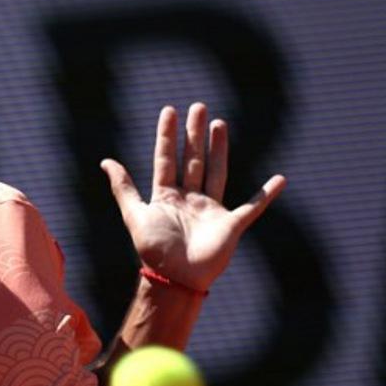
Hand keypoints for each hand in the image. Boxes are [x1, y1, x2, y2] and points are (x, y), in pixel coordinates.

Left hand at [100, 103, 285, 291]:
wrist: (176, 279)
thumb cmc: (154, 250)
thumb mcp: (134, 215)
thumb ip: (123, 188)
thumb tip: (106, 161)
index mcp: (166, 196)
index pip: (167, 159)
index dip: (167, 136)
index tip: (170, 110)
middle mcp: (189, 199)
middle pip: (193, 159)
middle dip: (195, 134)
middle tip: (199, 107)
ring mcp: (210, 210)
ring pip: (217, 172)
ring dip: (219, 149)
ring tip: (219, 124)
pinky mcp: (231, 224)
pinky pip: (253, 207)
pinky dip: (266, 195)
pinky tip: (279, 179)